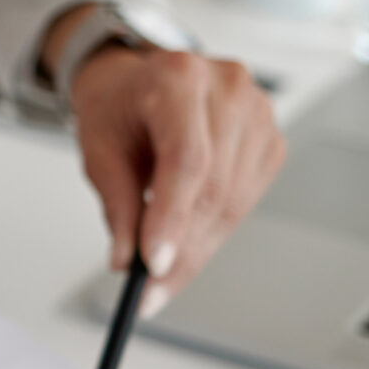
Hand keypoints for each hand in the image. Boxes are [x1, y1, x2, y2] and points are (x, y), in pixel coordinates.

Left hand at [66, 40, 285, 312]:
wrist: (139, 82)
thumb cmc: (118, 106)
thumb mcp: (98, 147)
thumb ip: (116, 202)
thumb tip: (128, 260)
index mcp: (177, 77)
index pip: (186, 159)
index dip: (172, 218)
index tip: (154, 266)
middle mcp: (228, 89)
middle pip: (214, 187)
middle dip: (183, 250)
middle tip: (152, 292)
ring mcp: (258, 113)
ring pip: (233, 202)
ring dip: (198, 247)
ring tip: (162, 270)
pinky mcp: (271, 140)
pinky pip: (246, 200)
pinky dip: (214, 230)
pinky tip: (188, 236)